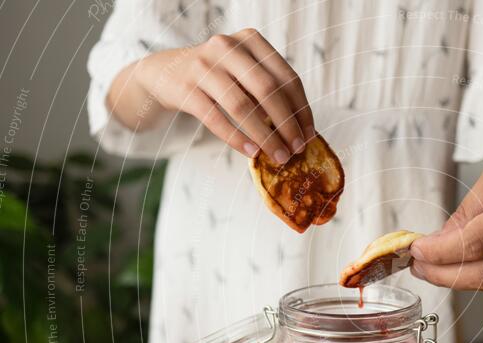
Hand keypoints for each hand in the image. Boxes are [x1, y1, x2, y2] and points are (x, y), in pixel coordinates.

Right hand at [114, 28, 313, 160]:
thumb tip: (299, 132)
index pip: (287, 77)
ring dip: (265, 136)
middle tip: (296, 149)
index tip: (309, 135)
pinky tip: (252, 153)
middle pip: (268, 90)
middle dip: (287, 124)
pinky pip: (215, 118)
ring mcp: (204, 66)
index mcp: (251, 40)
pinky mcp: (185, 88)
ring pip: (242, 106)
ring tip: (278, 156)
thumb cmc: (217, 77)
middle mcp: (227, 47)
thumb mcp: (244, 72)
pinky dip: (237, 138)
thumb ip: (269, 91)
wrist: (166, 72)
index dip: (302, 109)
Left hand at [410, 147, 482, 289]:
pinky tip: (456, 270)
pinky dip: (475, 279)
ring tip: (430, 268)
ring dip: (455, 280)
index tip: (417, 250)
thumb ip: (466, 214)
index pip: (477, 242)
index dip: (441, 252)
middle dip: (443, 274)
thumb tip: (436, 244)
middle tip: (417, 266)